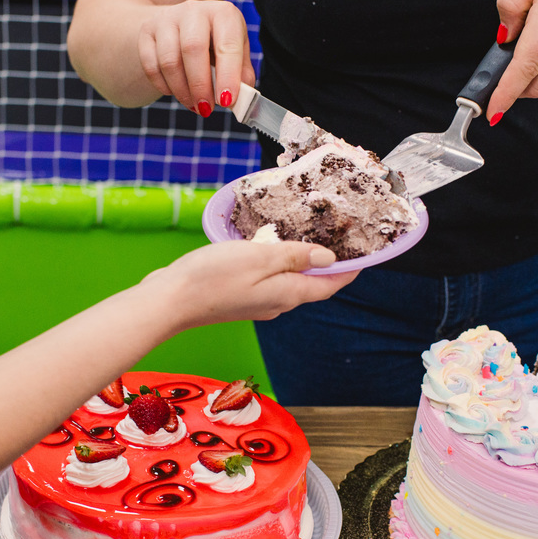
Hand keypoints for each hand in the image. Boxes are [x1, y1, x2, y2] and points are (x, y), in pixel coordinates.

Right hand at [139, 0, 255, 115]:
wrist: (180, 26)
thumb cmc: (215, 44)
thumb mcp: (235, 53)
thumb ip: (242, 76)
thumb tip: (241, 101)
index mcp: (223, 14)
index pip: (227, 44)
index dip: (228, 76)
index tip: (226, 101)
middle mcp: (194, 11)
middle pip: (193, 48)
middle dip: (200, 85)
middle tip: (206, 109)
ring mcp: (167, 19)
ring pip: (170, 61)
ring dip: (182, 91)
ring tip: (193, 105)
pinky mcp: (147, 32)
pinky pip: (152, 66)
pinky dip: (164, 87)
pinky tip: (175, 92)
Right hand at [143, 241, 357, 328]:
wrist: (170, 301)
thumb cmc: (212, 277)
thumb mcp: (260, 257)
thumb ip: (296, 256)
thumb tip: (329, 257)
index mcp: (288, 294)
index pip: (332, 284)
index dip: (351, 268)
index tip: (367, 251)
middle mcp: (278, 303)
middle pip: (313, 284)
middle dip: (330, 263)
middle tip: (339, 234)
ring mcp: (258, 304)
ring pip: (291, 281)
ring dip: (302, 262)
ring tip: (306, 234)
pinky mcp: (241, 298)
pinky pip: (270, 280)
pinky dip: (279, 264)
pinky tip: (269, 247)